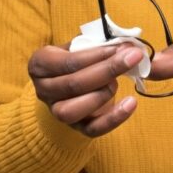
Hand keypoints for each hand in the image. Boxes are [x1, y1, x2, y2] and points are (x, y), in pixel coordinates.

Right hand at [27, 43, 144, 137]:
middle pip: (73, 84)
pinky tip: (131, 104)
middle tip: (132, 58)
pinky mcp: (75, 128)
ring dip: (102, 94)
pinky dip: (113, 118)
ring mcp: (56, 111)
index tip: (120, 47)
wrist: (72, 81)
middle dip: (107, 70)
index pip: (68, 61)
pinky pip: (92, 130)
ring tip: (117, 82)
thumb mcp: (82, 45)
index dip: (96, 55)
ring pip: (73, 110)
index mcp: (40, 64)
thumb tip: (127, 44)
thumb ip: (100, 43)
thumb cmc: (78, 58)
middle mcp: (43, 90)